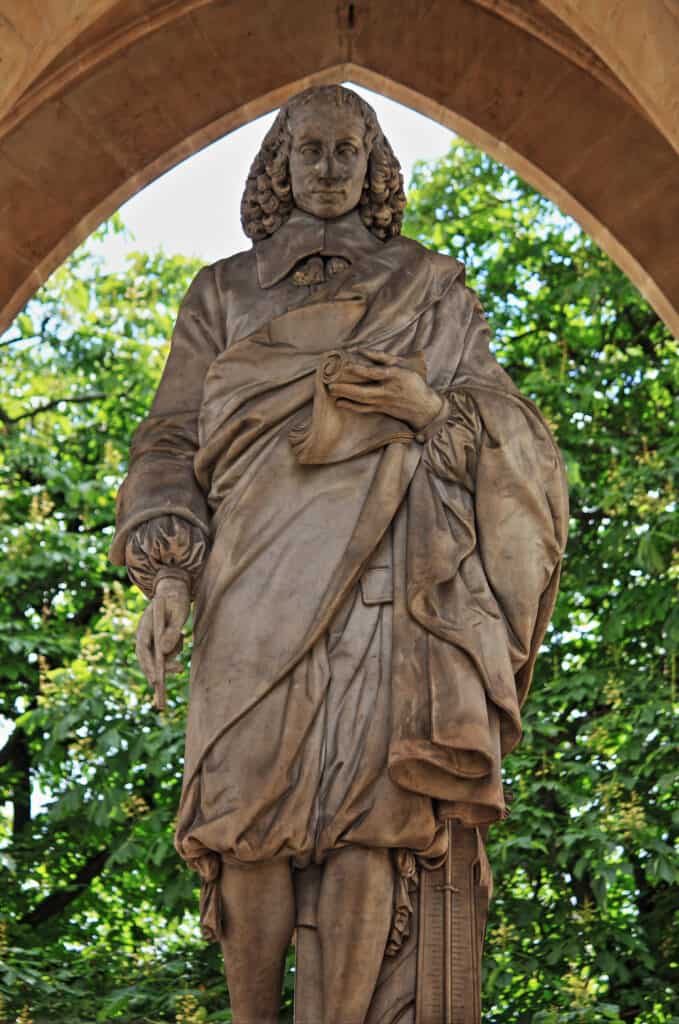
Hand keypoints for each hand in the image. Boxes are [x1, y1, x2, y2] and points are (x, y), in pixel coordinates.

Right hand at [136, 576, 190, 700]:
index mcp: (144, 625)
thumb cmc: (176, 599)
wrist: (175, 589)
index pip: (143, 649)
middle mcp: (145, 633)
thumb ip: (172, 631)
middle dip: (160, 668)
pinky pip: (166, 651)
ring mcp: (151, 637)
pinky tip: (180, 635)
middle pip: (148, 657)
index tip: (156, 678)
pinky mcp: (159, 639)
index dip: (148, 665)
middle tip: (179, 670)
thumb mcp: (178, 612)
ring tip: (181, 649)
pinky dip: (174, 649)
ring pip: (158, 656)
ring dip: (170, 658)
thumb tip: (164, 652)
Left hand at [327, 349, 442, 430]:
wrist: (424, 407)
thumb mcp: (402, 365)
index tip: (347, 366)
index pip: (375, 373)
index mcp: (395, 376)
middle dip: (347, 388)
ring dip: (346, 396)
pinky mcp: (382, 409)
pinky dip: (352, 406)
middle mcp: (388, 391)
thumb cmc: (414, 382)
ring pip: (362, 401)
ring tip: (332, 391)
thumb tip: (363, 351)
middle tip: (331, 384)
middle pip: (364, 391)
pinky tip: (340, 403)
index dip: (361, 370)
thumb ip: (383, 357)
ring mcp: (384, 402)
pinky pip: (364, 409)